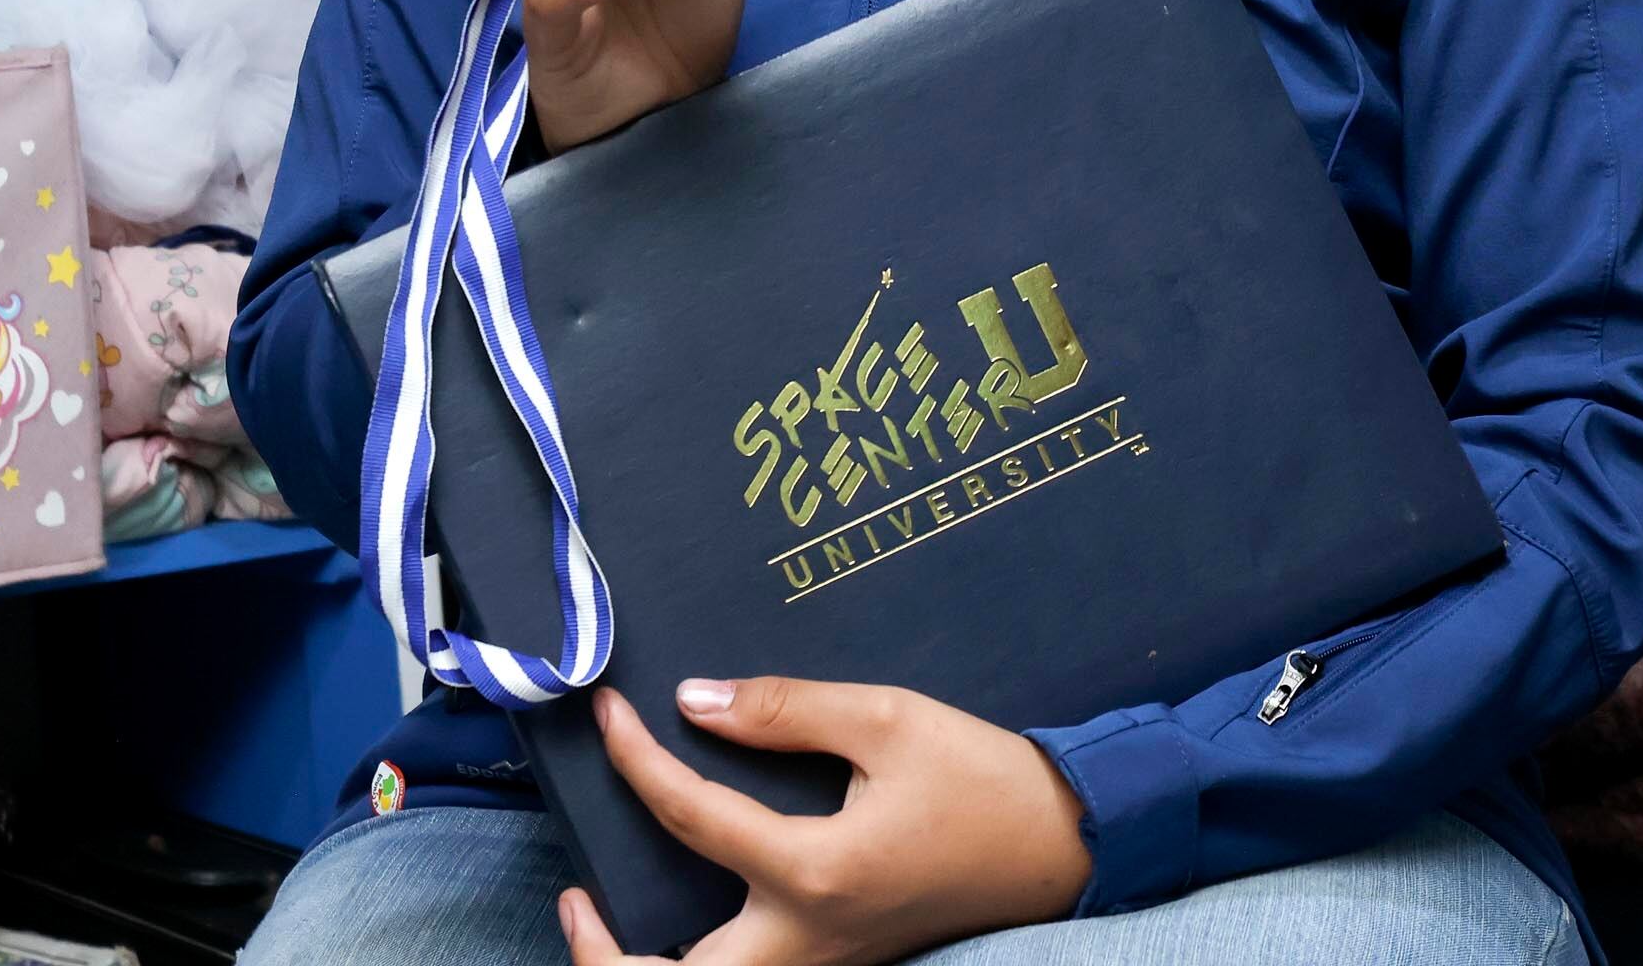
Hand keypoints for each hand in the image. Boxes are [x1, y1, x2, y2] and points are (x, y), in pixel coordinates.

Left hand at [561, 680, 1092, 964]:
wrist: (1066, 849)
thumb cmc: (985, 782)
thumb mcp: (890, 720)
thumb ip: (786, 709)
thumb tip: (692, 701)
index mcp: (816, 874)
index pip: (688, 816)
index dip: (633, 757)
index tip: (607, 712)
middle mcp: (809, 939)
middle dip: (605, 954)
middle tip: (576, 896)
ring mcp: (826, 964)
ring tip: (606, 920)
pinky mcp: (841, 962)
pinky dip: (698, 962)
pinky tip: (685, 913)